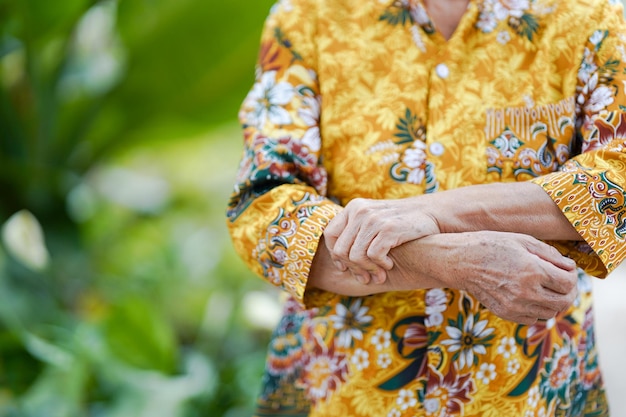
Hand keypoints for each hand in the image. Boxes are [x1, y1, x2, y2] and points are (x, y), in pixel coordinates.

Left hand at [323, 197, 439, 284]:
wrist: (430, 214)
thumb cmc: (399, 223)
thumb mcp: (372, 220)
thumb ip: (355, 233)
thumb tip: (338, 265)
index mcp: (353, 207)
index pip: (330, 235)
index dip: (335, 255)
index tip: (345, 267)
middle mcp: (360, 210)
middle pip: (341, 250)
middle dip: (352, 269)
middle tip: (366, 278)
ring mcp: (374, 219)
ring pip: (355, 256)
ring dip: (367, 270)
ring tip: (379, 274)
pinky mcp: (388, 229)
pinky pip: (373, 256)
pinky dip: (380, 266)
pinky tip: (389, 265)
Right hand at [387, 231, 577, 324]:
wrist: (460, 261)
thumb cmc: (492, 245)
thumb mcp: (523, 241)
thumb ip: (551, 255)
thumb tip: (570, 268)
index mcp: (533, 270)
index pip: (568, 282)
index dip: (572, 276)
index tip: (567, 269)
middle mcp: (526, 292)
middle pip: (564, 301)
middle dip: (568, 291)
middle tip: (563, 282)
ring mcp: (515, 306)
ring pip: (550, 312)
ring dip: (554, 301)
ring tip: (546, 288)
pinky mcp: (506, 314)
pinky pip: (533, 319)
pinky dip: (538, 310)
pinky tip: (531, 296)